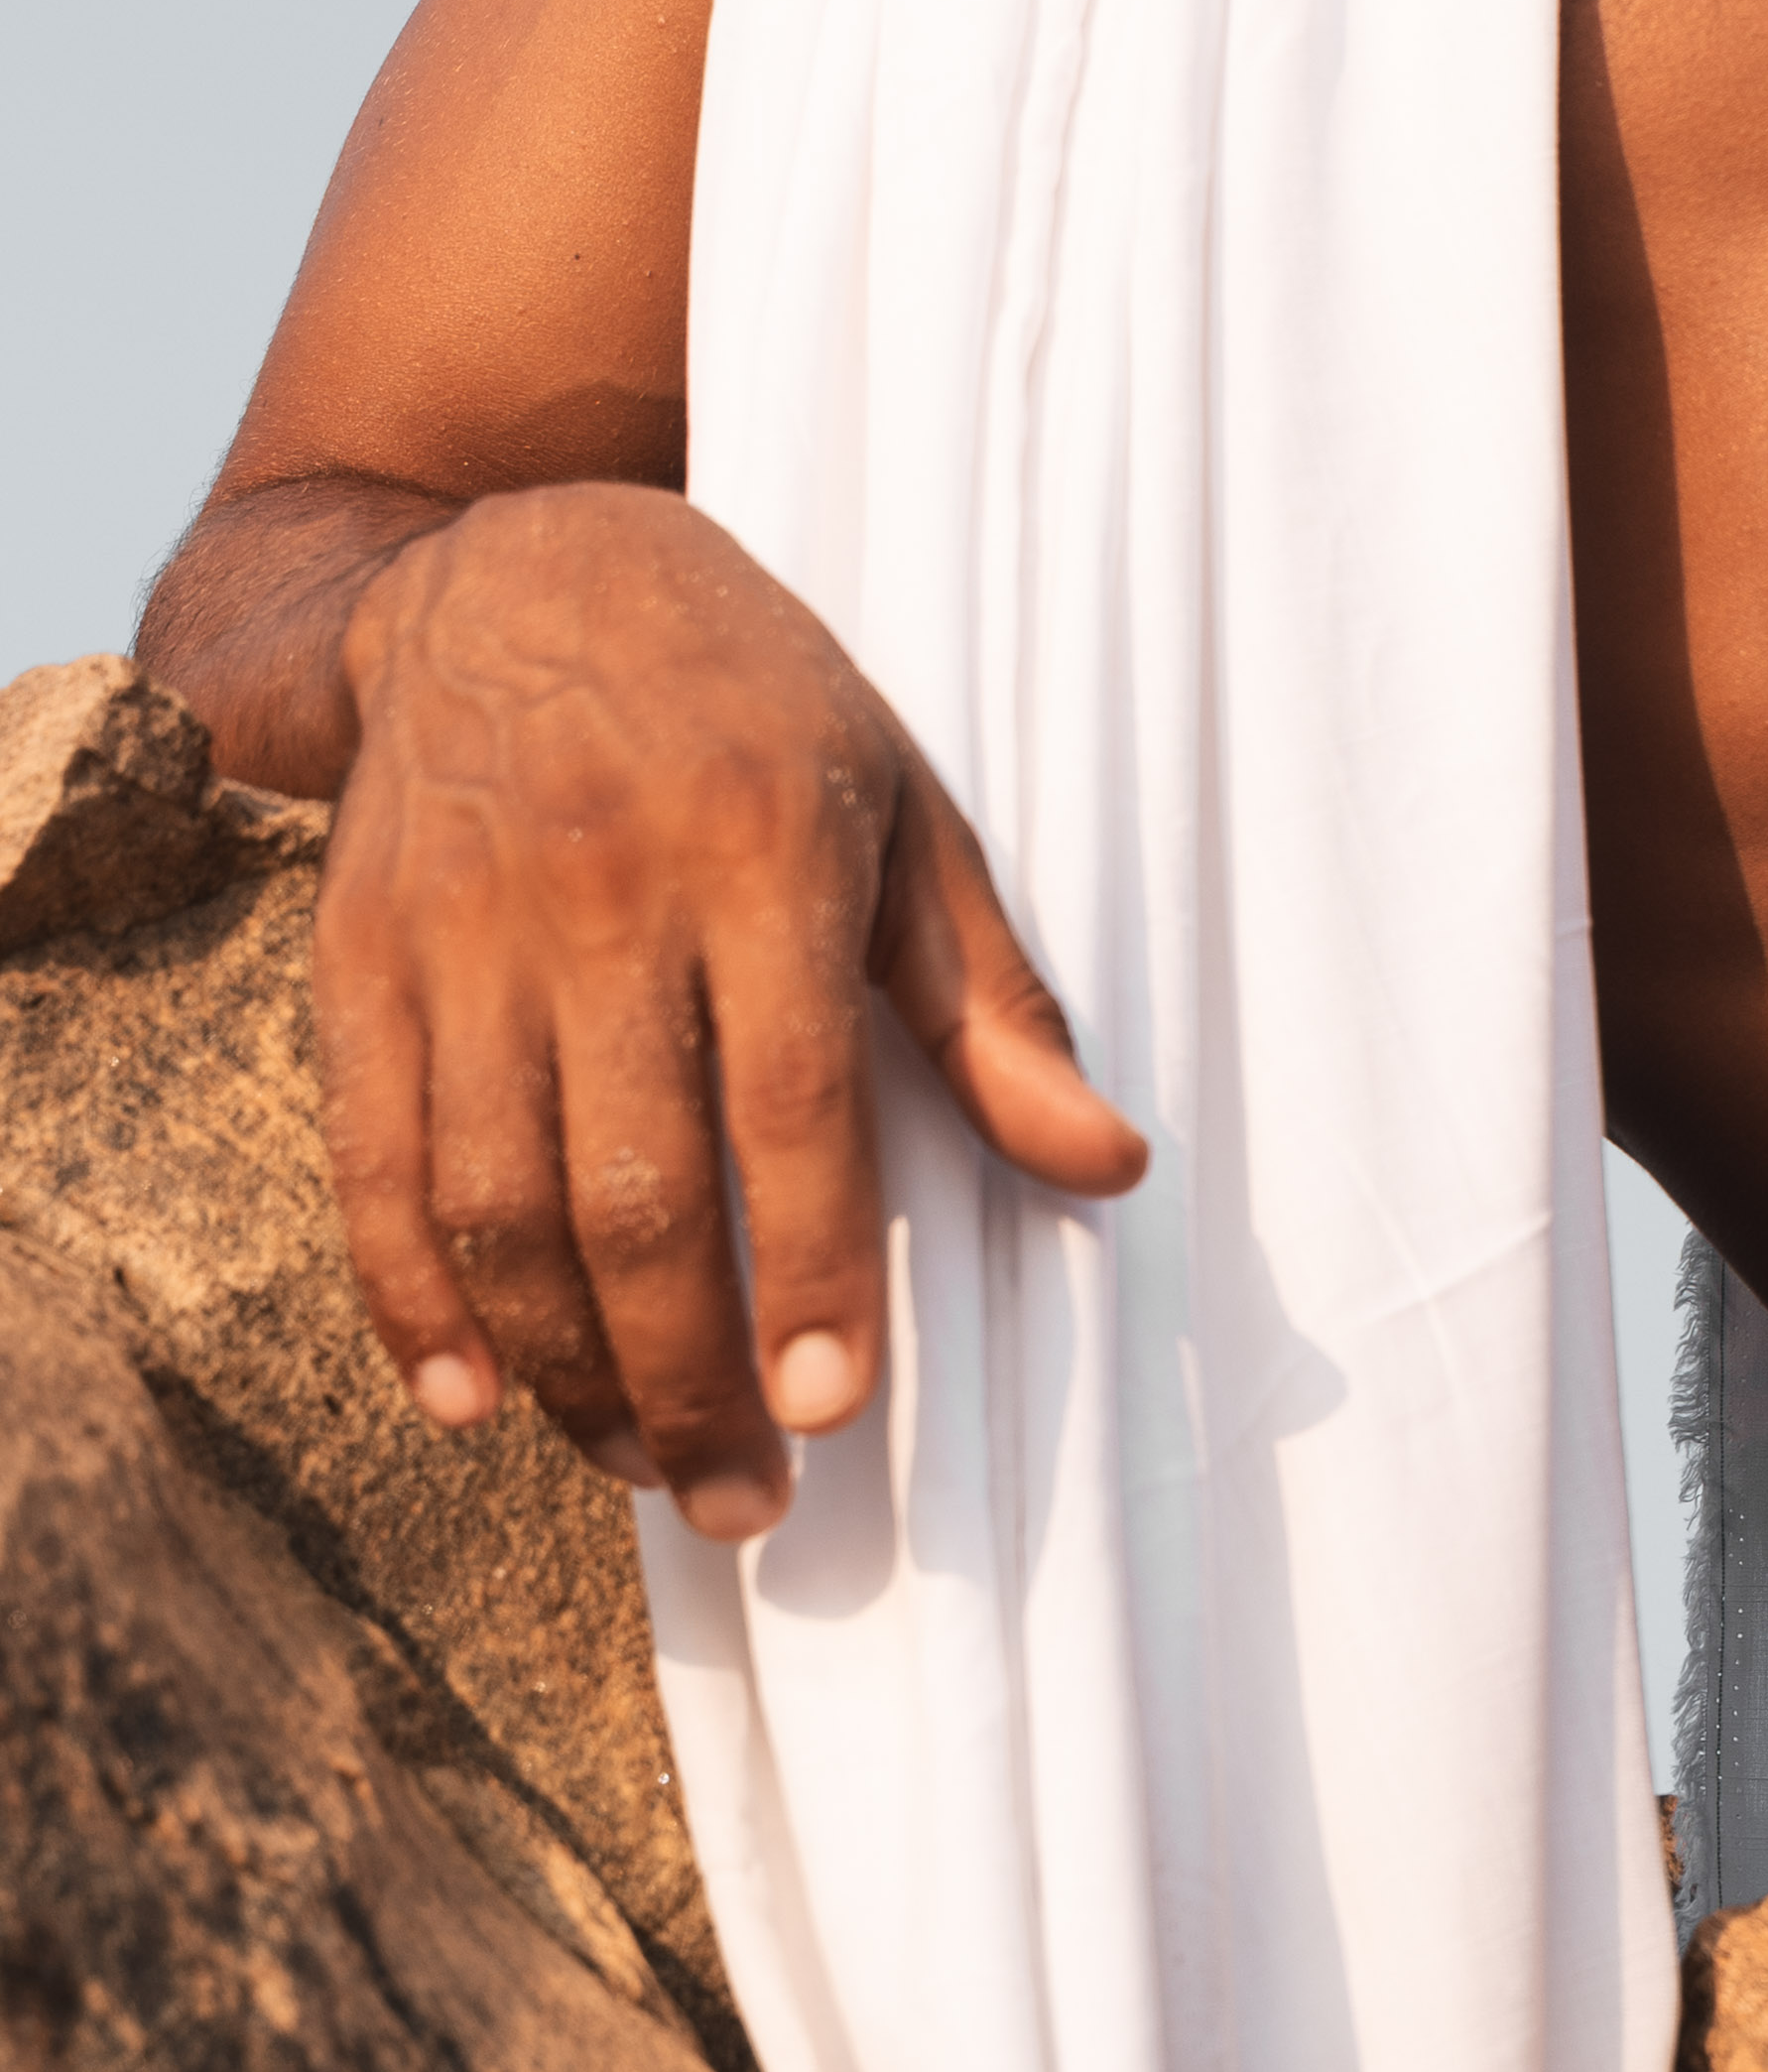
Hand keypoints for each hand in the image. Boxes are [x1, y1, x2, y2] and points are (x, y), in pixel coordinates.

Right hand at [312, 487, 1143, 1539]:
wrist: (515, 568)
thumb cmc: (754, 703)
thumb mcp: (904, 812)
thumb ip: (993, 1004)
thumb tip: (1107, 1165)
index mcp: (760, 855)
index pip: (787, 1107)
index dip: (804, 1274)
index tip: (830, 1410)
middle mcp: (599, 898)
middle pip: (630, 1188)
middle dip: (681, 1374)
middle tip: (739, 1503)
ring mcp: (461, 932)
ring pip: (493, 1200)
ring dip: (560, 1367)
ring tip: (636, 1467)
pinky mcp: (357, 956)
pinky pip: (371, 1158)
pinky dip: (410, 1299)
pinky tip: (471, 1400)